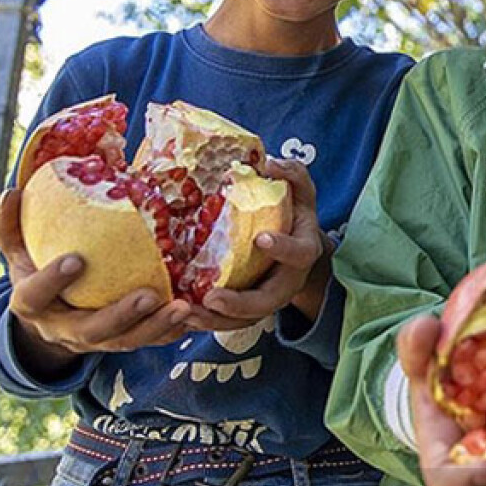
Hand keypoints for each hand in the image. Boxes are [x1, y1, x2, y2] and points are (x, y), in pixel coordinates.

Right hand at [0, 189, 190, 374]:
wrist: (48, 315)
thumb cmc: (36, 268)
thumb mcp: (17, 248)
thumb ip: (10, 224)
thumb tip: (12, 192)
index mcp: (33, 305)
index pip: (36, 296)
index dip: (52, 280)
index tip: (76, 258)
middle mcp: (64, 329)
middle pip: (91, 330)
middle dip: (120, 315)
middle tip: (149, 295)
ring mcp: (95, 340)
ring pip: (126, 341)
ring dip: (156, 326)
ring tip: (183, 307)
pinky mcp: (121, 342)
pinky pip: (149, 342)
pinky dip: (172, 331)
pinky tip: (195, 315)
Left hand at [189, 158, 329, 330]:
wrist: (299, 251)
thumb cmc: (295, 215)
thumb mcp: (301, 192)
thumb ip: (292, 175)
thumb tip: (270, 162)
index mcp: (303, 251)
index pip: (298, 253)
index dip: (282, 248)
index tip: (260, 238)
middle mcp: (287, 281)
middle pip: (268, 301)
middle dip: (240, 303)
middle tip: (212, 298)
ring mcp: (268, 299)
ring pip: (245, 320)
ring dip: (216, 321)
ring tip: (188, 314)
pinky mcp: (248, 309)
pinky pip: (229, 323)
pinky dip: (206, 322)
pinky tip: (182, 316)